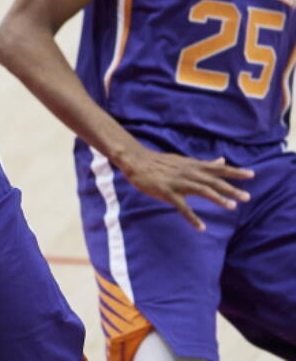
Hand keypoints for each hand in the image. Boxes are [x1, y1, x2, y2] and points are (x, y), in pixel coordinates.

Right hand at [117, 144, 252, 230]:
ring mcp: (178, 182)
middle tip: (247, 197)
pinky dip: (192, 217)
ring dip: (217, 198)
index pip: (218, 168)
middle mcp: (188, 172)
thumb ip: (204, 164)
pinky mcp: (167, 192)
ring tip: (231, 206)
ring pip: (201, 190)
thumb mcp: (185, 160)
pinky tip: (201, 227)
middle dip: (230, 188)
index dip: (234, 171)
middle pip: (213, 180)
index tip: (252, 174)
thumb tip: (222, 160)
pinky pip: (182, 207)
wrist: (136, 161)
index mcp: (193, 165)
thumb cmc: (161, 162)